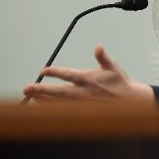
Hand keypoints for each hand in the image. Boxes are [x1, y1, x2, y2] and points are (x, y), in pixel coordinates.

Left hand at [23, 45, 154, 104]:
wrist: (131, 102)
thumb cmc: (120, 82)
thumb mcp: (113, 66)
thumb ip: (103, 57)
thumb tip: (98, 47)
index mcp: (89, 78)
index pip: (67, 74)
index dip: (54, 72)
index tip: (43, 70)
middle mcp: (83, 92)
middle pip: (58, 91)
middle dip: (41, 89)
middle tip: (27, 88)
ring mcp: (82, 103)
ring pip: (58, 102)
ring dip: (43, 99)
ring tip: (31, 96)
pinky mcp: (83, 111)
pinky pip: (64, 109)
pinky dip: (52, 107)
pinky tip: (43, 104)